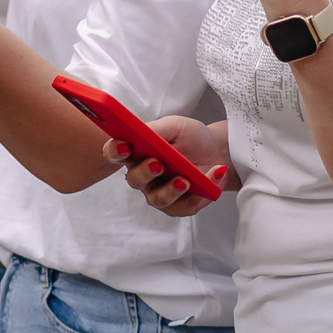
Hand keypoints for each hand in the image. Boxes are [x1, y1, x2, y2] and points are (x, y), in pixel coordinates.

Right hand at [106, 115, 231, 216]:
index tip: (124, 146)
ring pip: (157, 199)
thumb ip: (155, 130)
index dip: (115, 150)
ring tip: (185, 180)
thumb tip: (141, 133)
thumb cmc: (190, 138)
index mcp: (136, 152)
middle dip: (145, 173)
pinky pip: (184, 206)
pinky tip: (213, 174)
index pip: (116, 153)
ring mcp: (159, 192)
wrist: (216, 151)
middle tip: (158, 164)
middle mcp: (143, 175)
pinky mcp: (179, 206)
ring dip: (171, 190)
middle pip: (134, 179)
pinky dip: (200, 193)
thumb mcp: (174, 126)